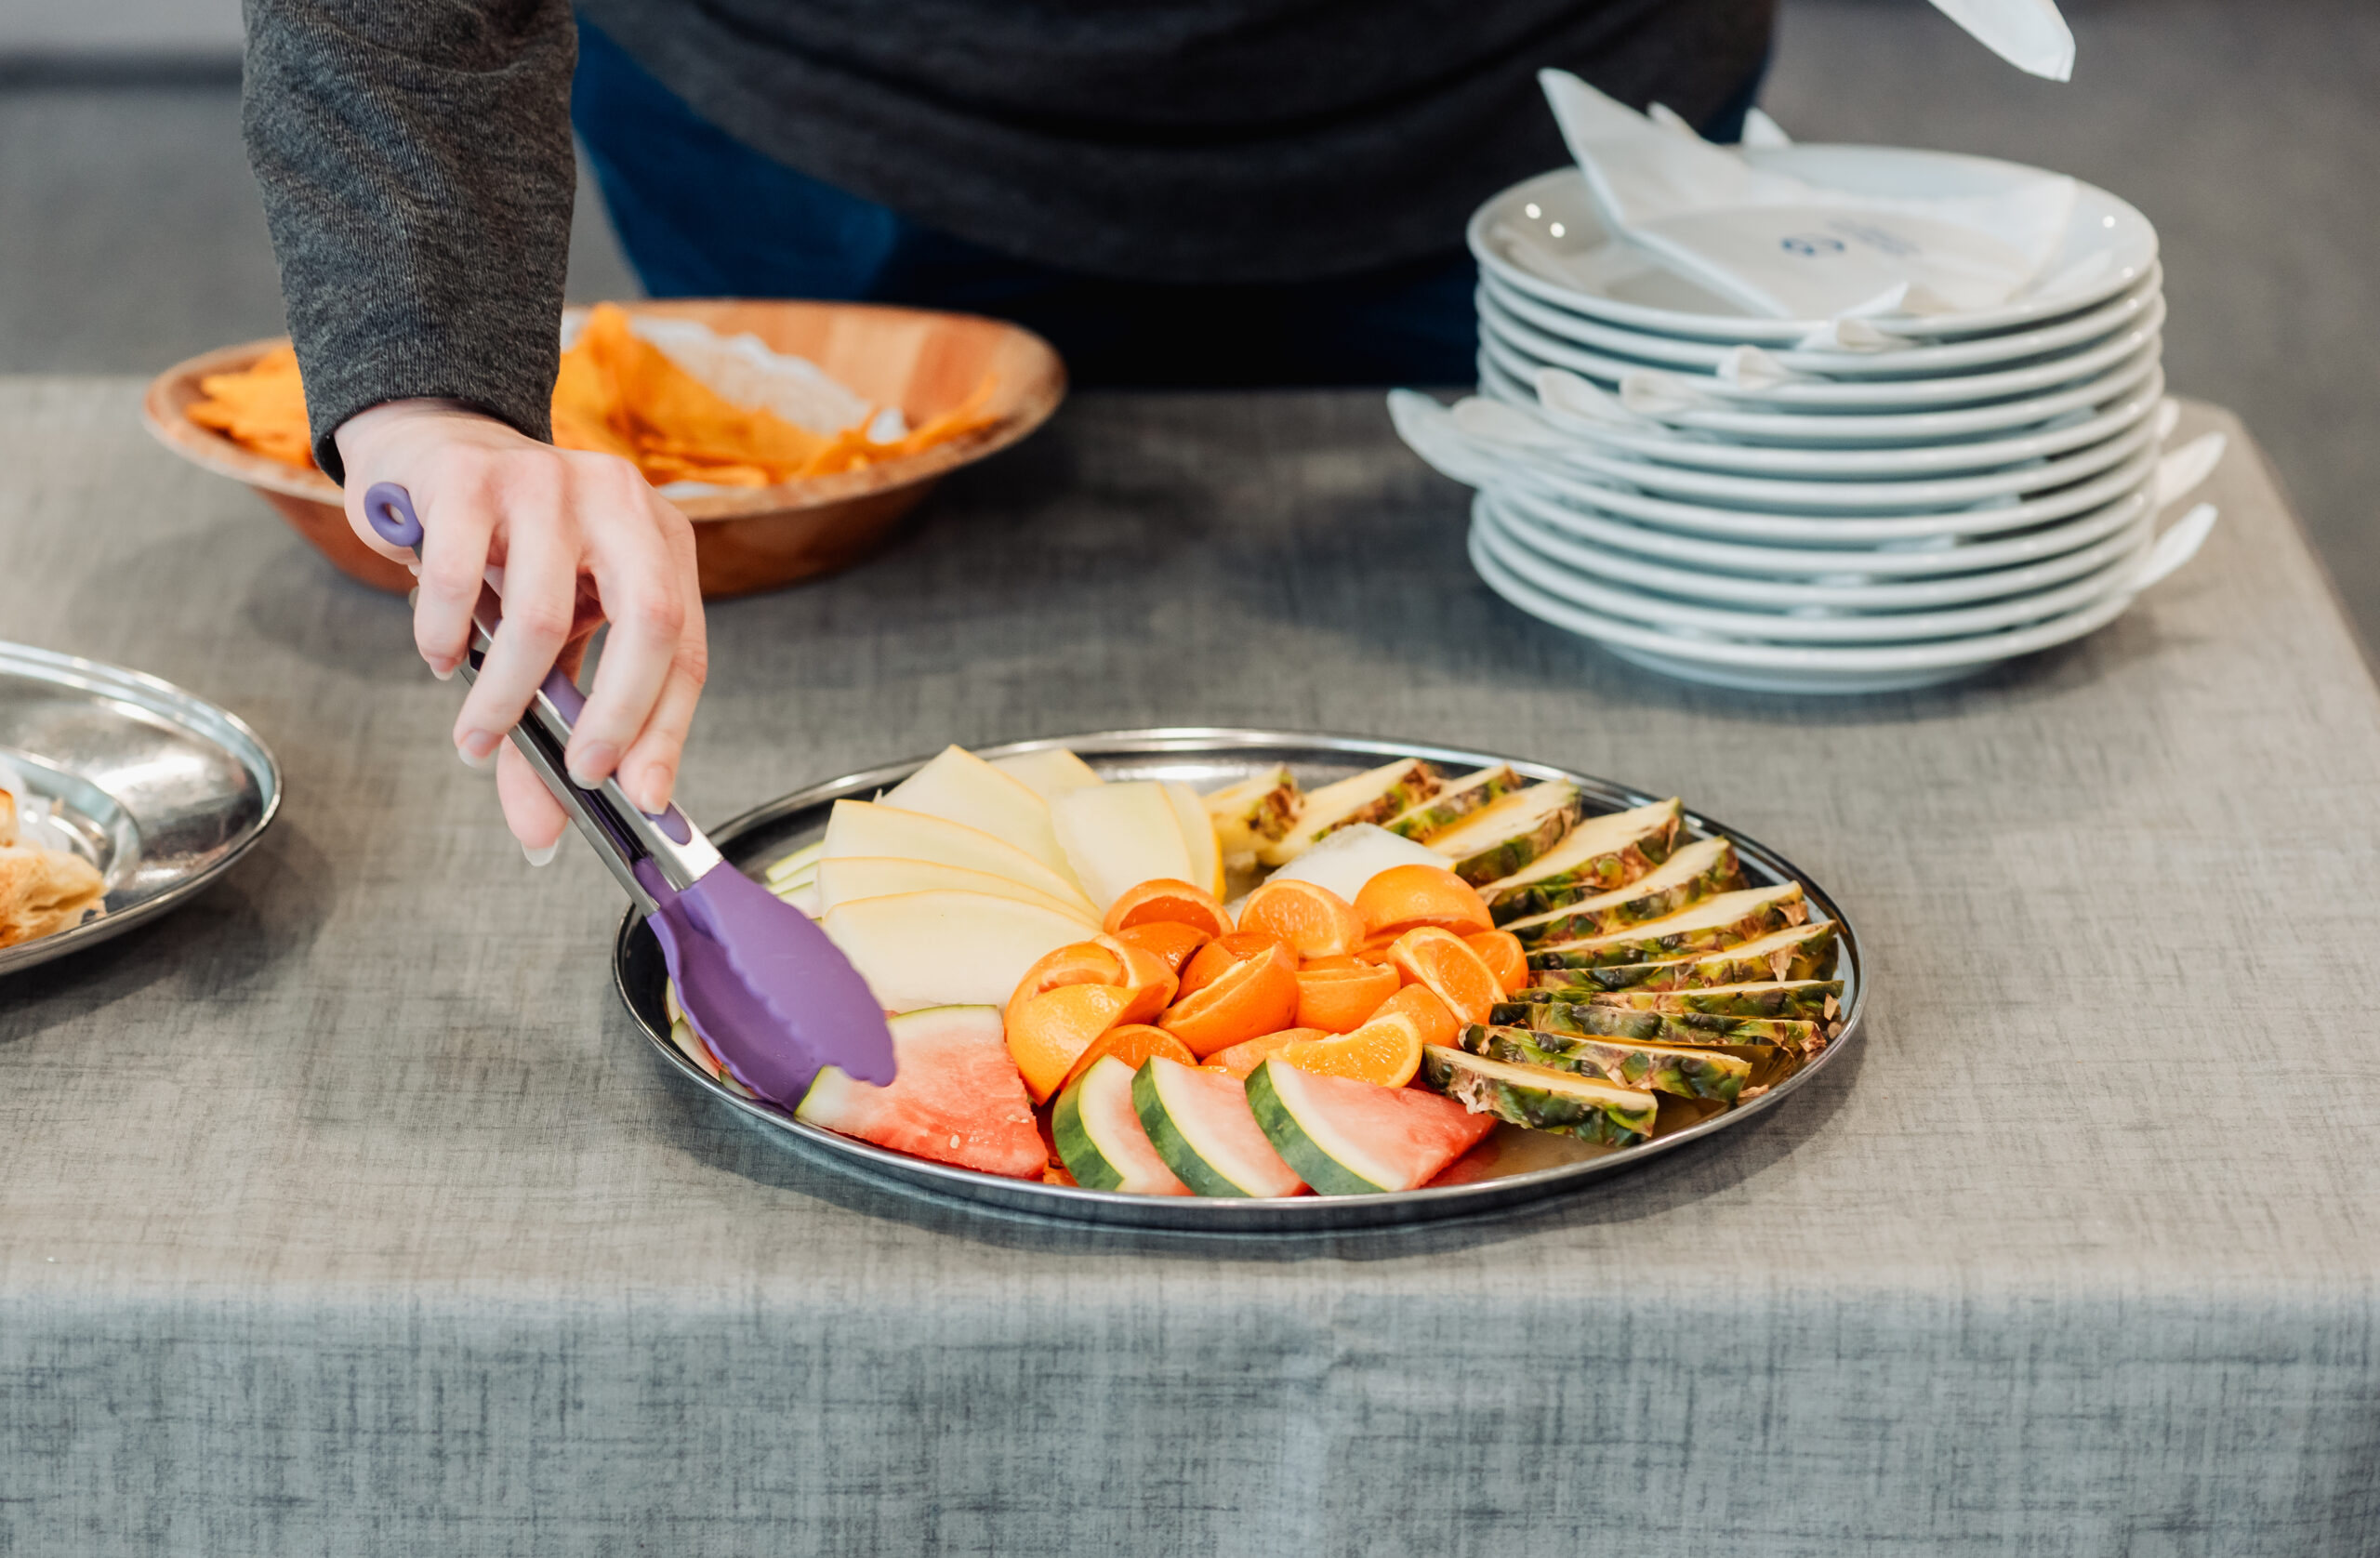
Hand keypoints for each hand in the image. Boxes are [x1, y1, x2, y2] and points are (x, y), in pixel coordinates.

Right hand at [335, 400, 707, 859]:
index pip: (686, 648)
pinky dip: (445, 639)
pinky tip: (442, 657)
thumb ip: (552, 725)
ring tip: (474, 733)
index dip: (667, 729)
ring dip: (503, 698)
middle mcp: (620, 502)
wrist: (429, 450)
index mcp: (660, 541)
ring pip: (541, 616)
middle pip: (648, 621)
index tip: (644, 798)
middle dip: (614, 716)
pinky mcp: (470, 478)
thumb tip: (541, 832)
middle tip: (575, 777)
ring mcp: (548, 480)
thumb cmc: (506, 552)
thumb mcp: (551, 631)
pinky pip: (459, 582)